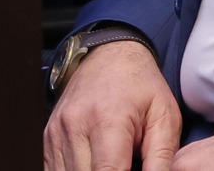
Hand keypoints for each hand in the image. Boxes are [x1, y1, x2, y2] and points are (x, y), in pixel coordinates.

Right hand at [44, 40, 180, 170]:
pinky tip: (93, 164)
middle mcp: (75, 124)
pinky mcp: (48, 135)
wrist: (110, 55)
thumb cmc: (141, 86)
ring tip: (113, 163)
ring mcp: (57, 130)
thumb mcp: (165, 118)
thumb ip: (162, 159)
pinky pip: (54, 169)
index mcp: (107, 119)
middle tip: (127, 165)